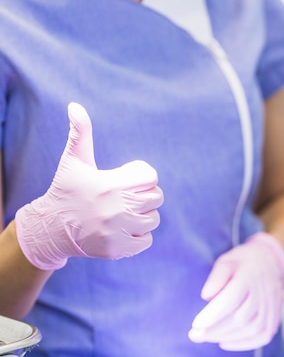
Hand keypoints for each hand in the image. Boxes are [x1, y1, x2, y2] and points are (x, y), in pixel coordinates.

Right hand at [15, 103, 162, 269]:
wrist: (53, 228)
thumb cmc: (67, 190)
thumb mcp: (74, 161)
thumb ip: (80, 133)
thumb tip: (75, 106)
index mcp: (112, 184)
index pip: (151, 177)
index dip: (142, 177)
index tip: (127, 180)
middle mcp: (118, 209)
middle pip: (156, 198)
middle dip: (144, 195)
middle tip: (125, 197)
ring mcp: (120, 231)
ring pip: (153, 219)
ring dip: (143, 216)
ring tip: (123, 213)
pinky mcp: (119, 249)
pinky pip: (147, 240)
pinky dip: (139, 235)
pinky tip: (122, 229)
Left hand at [188, 232, 283, 350]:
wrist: (270, 263)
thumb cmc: (242, 263)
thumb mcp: (225, 262)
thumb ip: (216, 278)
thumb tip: (206, 296)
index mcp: (250, 276)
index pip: (231, 299)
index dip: (213, 314)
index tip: (195, 324)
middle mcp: (264, 293)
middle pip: (240, 318)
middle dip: (215, 330)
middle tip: (194, 335)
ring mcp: (272, 307)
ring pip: (251, 329)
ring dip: (226, 337)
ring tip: (206, 337)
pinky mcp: (275, 318)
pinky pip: (262, 336)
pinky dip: (243, 344)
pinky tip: (225, 343)